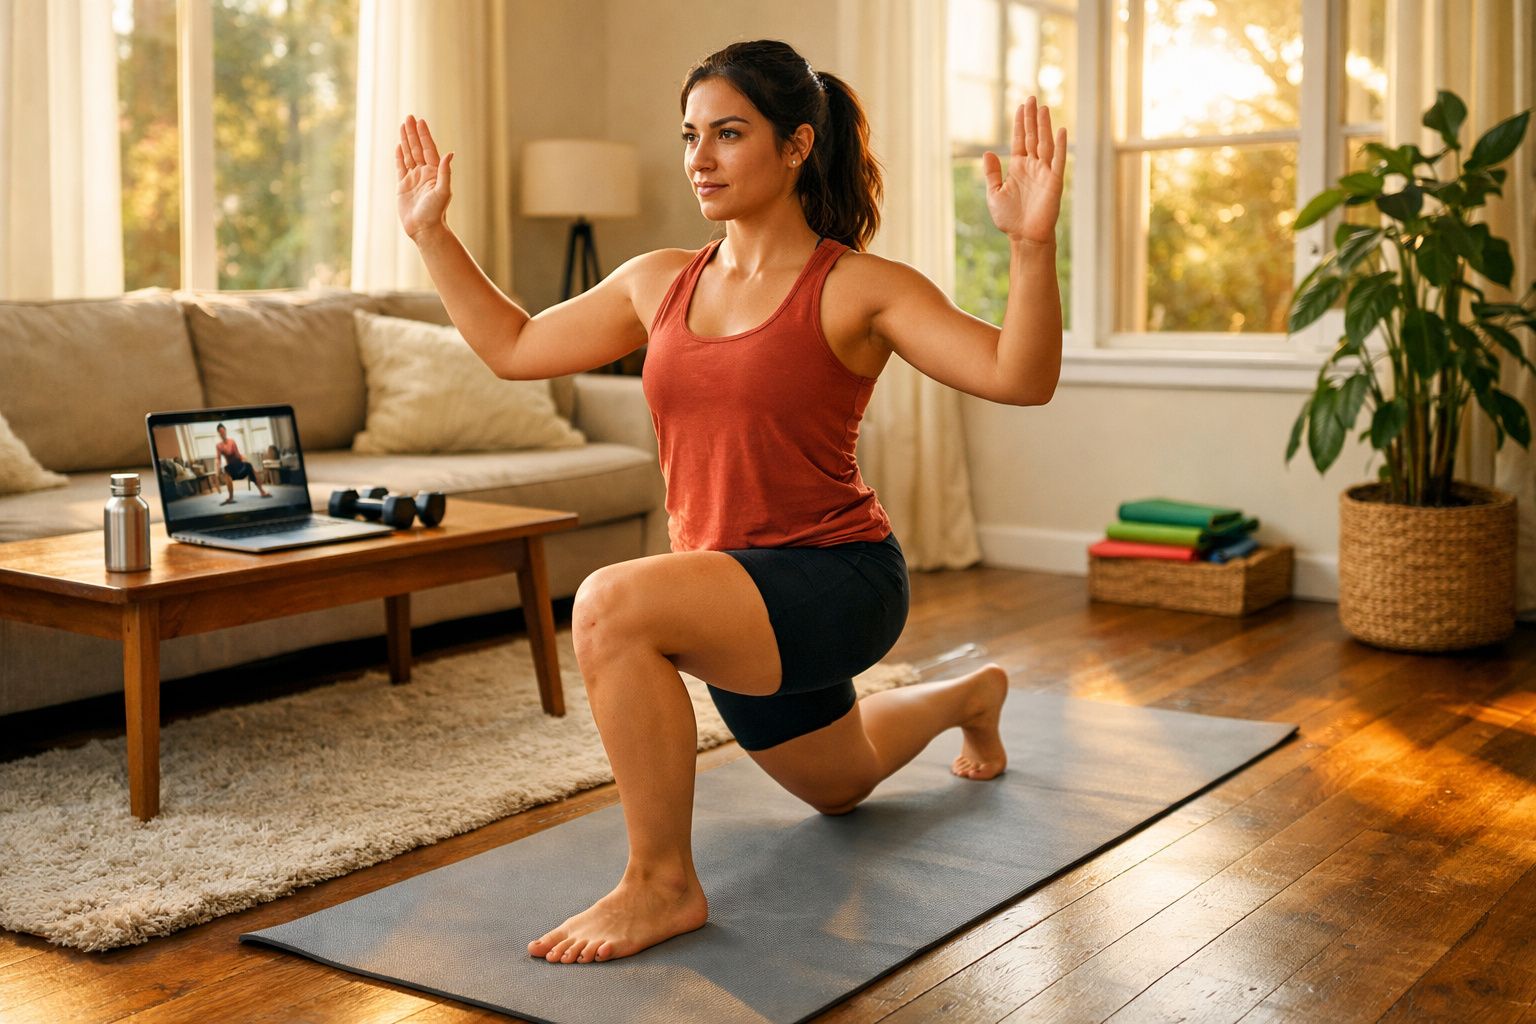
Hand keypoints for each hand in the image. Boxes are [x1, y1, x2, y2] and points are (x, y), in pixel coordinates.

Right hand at [396, 114, 453, 239]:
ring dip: (406, 140)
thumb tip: (449, 154)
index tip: (420, 122)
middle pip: (418, 148)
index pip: (429, 149)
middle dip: (413, 133)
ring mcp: (413, 179)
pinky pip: (400, 167)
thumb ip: (445, 172)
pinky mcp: (403, 186)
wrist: (424, 229)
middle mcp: (424, 174)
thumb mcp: (443, 191)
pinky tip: (399, 146)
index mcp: (434, 173)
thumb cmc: (436, 212)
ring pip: (409, 155)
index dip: (424, 135)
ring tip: (402, 126)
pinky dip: (399, 156)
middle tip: (409, 117)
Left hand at [983, 97, 1065, 245]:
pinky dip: (1060, 146)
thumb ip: (992, 173)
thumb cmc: (1009, 218)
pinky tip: (1061, 130)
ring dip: (1044, 126)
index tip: (1021, 106)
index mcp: (1018, 168)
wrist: (1024, 237)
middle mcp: (1033, 166)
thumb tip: (987, 152)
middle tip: (1031, 98)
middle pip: (1033, 137)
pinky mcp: (1054, 182)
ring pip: (1044, 144)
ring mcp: (1044, 172)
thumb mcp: (994, 193)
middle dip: (1031, 118)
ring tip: (1043, 108)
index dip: (1020, 124)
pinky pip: (1058, 161)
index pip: (1020, 140)